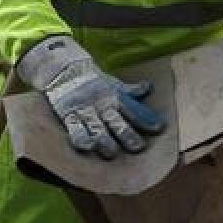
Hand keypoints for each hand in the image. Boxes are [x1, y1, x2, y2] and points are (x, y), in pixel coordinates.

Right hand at [16, 35, 163, 158]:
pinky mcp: (68, 114)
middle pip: (116, 121)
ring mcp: (84, 110)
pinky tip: (86, 147)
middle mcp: (101, 105)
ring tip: (112, 153)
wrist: (65, 69)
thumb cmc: (93, 80)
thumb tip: (149, 87)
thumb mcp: (113, 84)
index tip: (158, 128)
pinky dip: (79, 136)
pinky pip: (74, 127)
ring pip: (96, 127)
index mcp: (114, 98)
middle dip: (126, 134)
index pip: (132, 109)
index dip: (145, 118)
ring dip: (104, 140)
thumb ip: (130, 91)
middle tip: (137, 147)